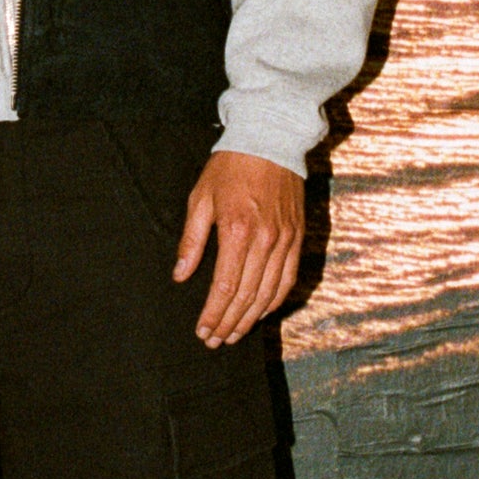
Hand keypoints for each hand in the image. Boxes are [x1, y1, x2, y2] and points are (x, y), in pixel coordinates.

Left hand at [174, 151, 305, 347]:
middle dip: (229, 323)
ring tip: (234, 333)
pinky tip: (261, 312)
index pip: (225, 286)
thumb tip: (180, 275)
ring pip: (269, 293)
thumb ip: (191, 240)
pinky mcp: (298, 236)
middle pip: (247, 296)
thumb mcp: (201, 197)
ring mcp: (285, 239)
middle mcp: (265, 239)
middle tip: (215, 340)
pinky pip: (288, 278)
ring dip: (251, 318)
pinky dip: (275, 300)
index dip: (213, 313)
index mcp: (237, 230)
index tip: (203, 330)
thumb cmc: (230, 166)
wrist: (270, 138)